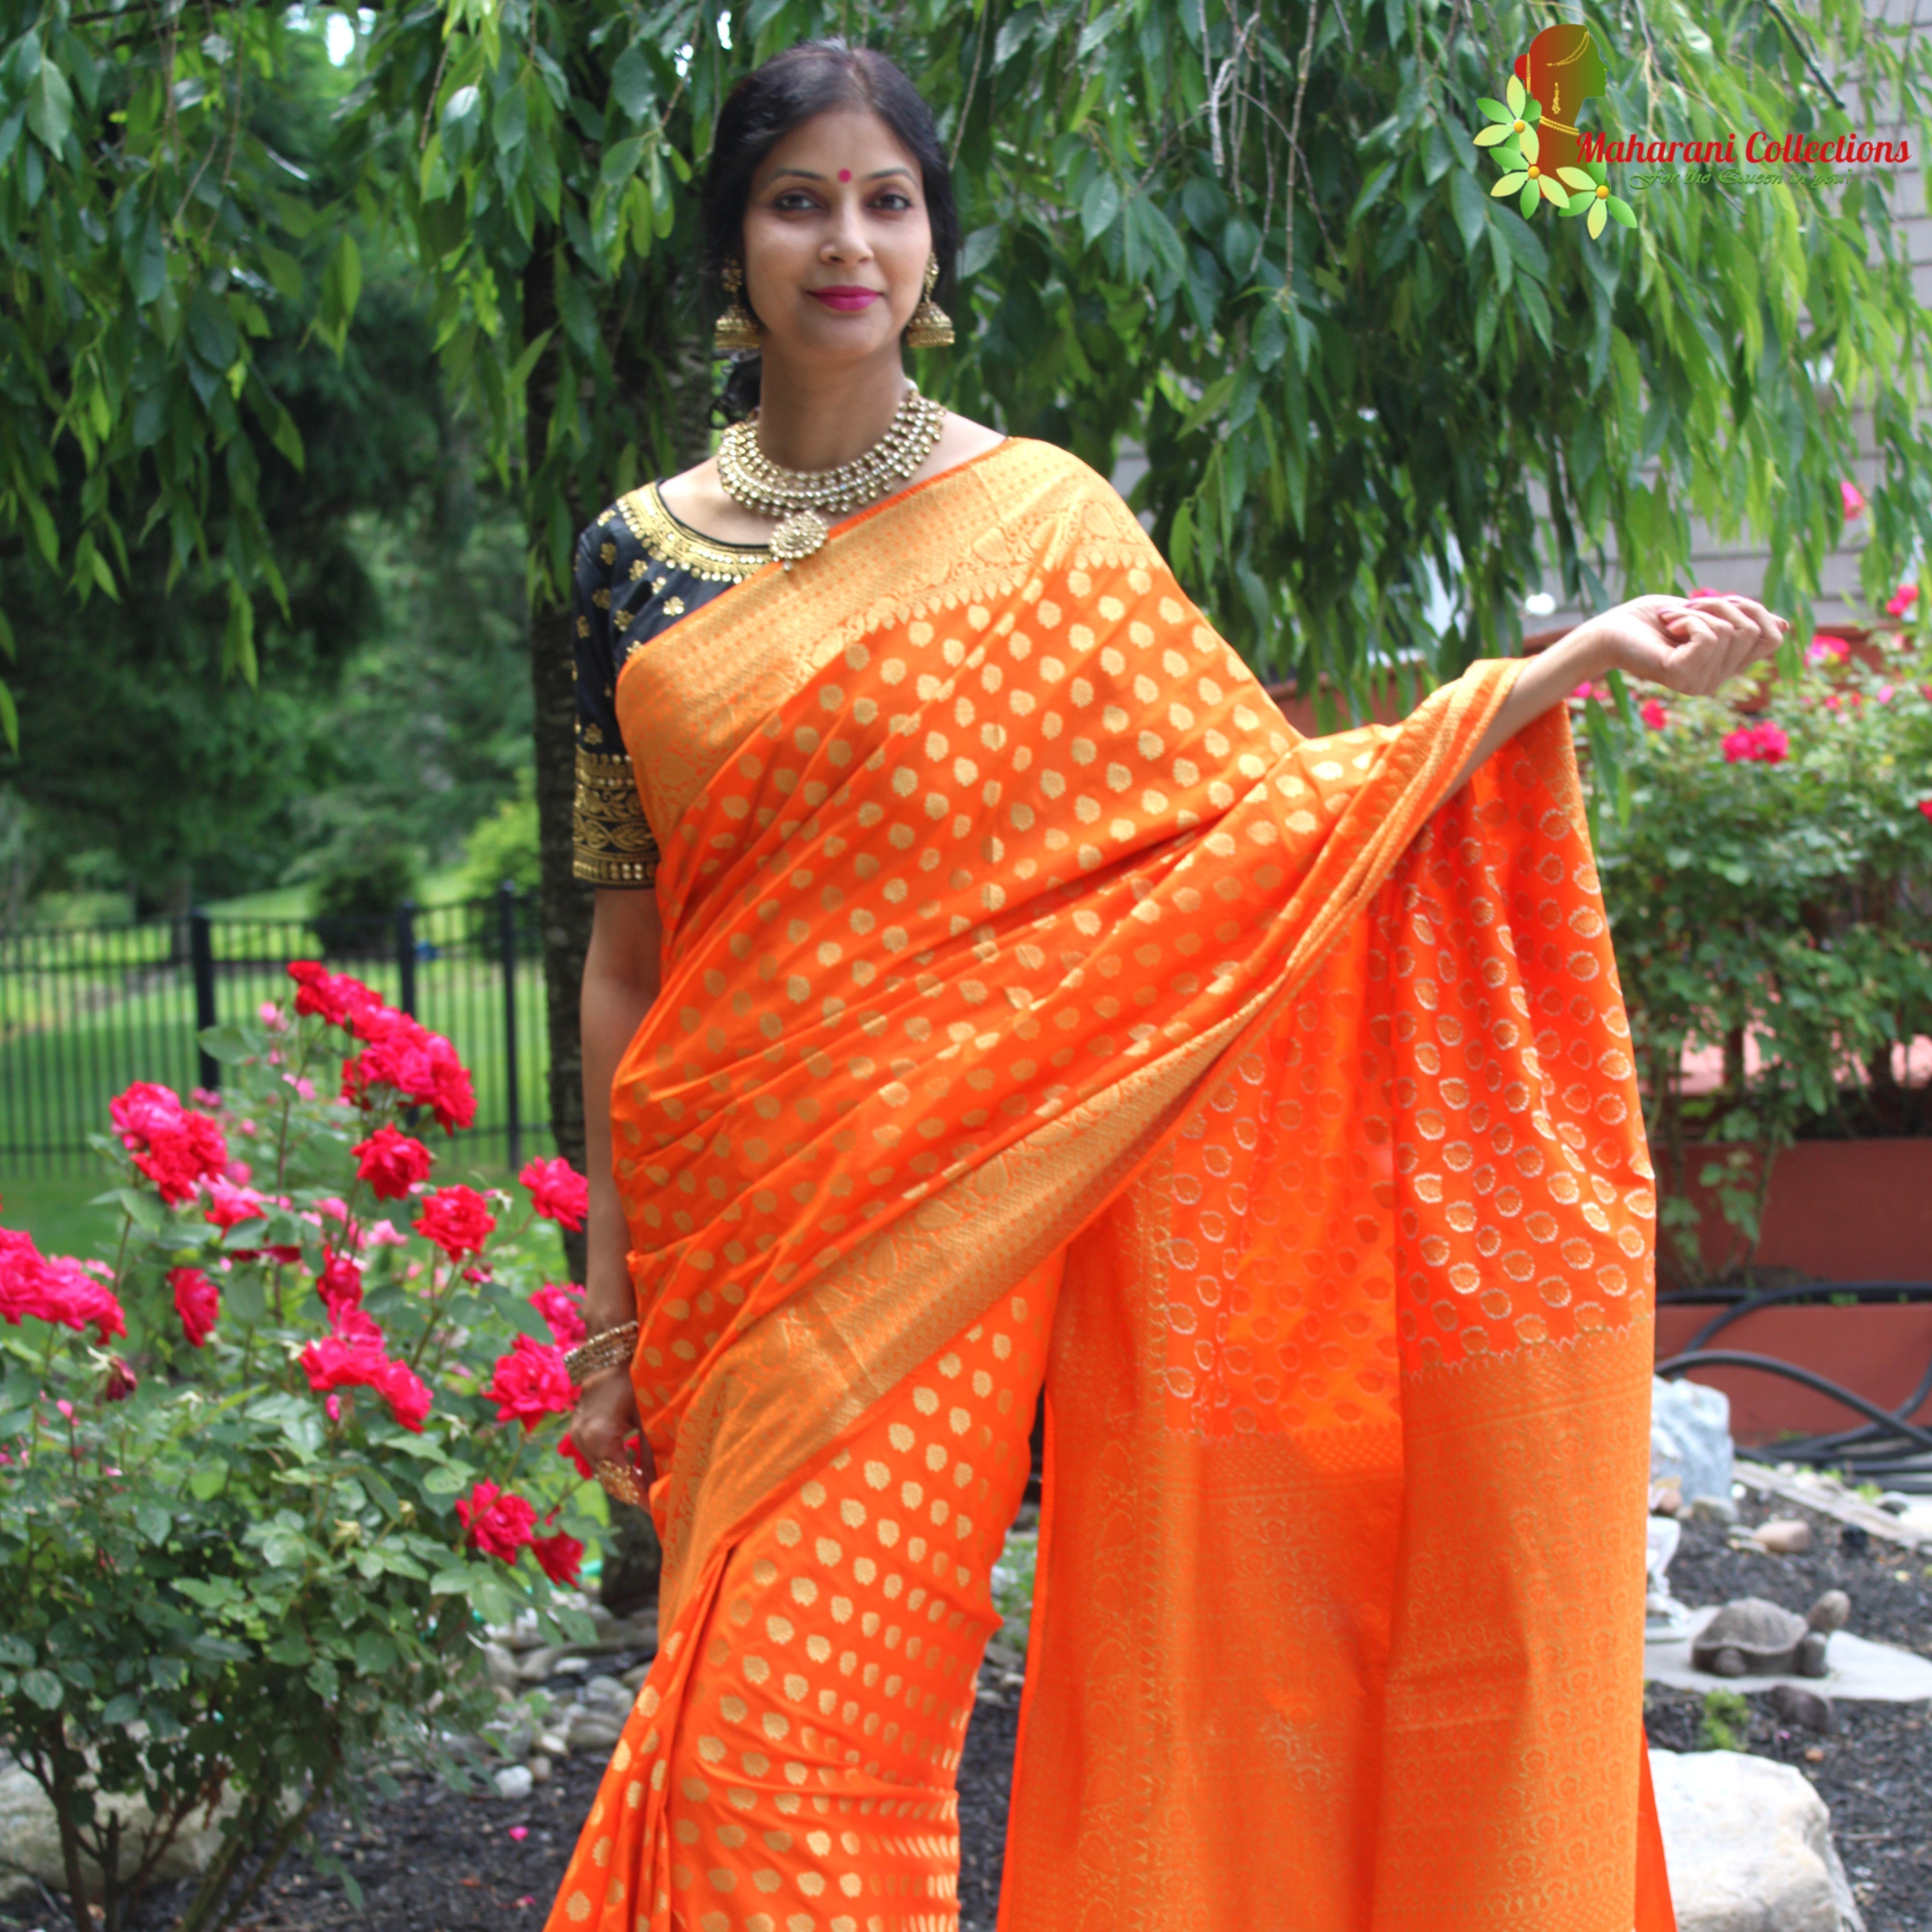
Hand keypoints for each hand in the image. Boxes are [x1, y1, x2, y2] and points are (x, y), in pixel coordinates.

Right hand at [566, 1367, 654, 1491]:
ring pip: (602, 1473)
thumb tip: (661, 1483)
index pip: (622, 1479)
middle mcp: (583, 1442)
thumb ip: (651, 1452)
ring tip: (648, 1488)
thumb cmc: (633, 1381)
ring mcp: (577, 1438)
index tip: (658, 1510)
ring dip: (623, 1481)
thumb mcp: (646, 1416)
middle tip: (656, 1503)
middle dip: (633, 1492)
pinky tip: (632, 1466)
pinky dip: (613, 1467)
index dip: (641, 1496)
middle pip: (610, 1480)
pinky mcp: (576, 1434)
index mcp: (601, 1438)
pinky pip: (596, 1461)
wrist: (607, 1357)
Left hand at [1572, 591, 1788, 695]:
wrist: (1608, 630)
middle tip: (1687, 609)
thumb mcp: (1705, 614)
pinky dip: (1689, 620)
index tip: (1721, 603)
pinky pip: (1709, 636)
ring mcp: (1700, 683)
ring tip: (1672, 619)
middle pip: (1755, 629)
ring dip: (1701, 611)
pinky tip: (1667, 628)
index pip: (1772, 637)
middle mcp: (1715, 681)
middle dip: (1723, 605)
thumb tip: (1785, 625)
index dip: (1754, 610)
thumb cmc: (1651, 620)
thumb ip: (1741, 622)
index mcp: (1725, 667)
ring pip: (1731, 630)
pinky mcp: (1681, 676)